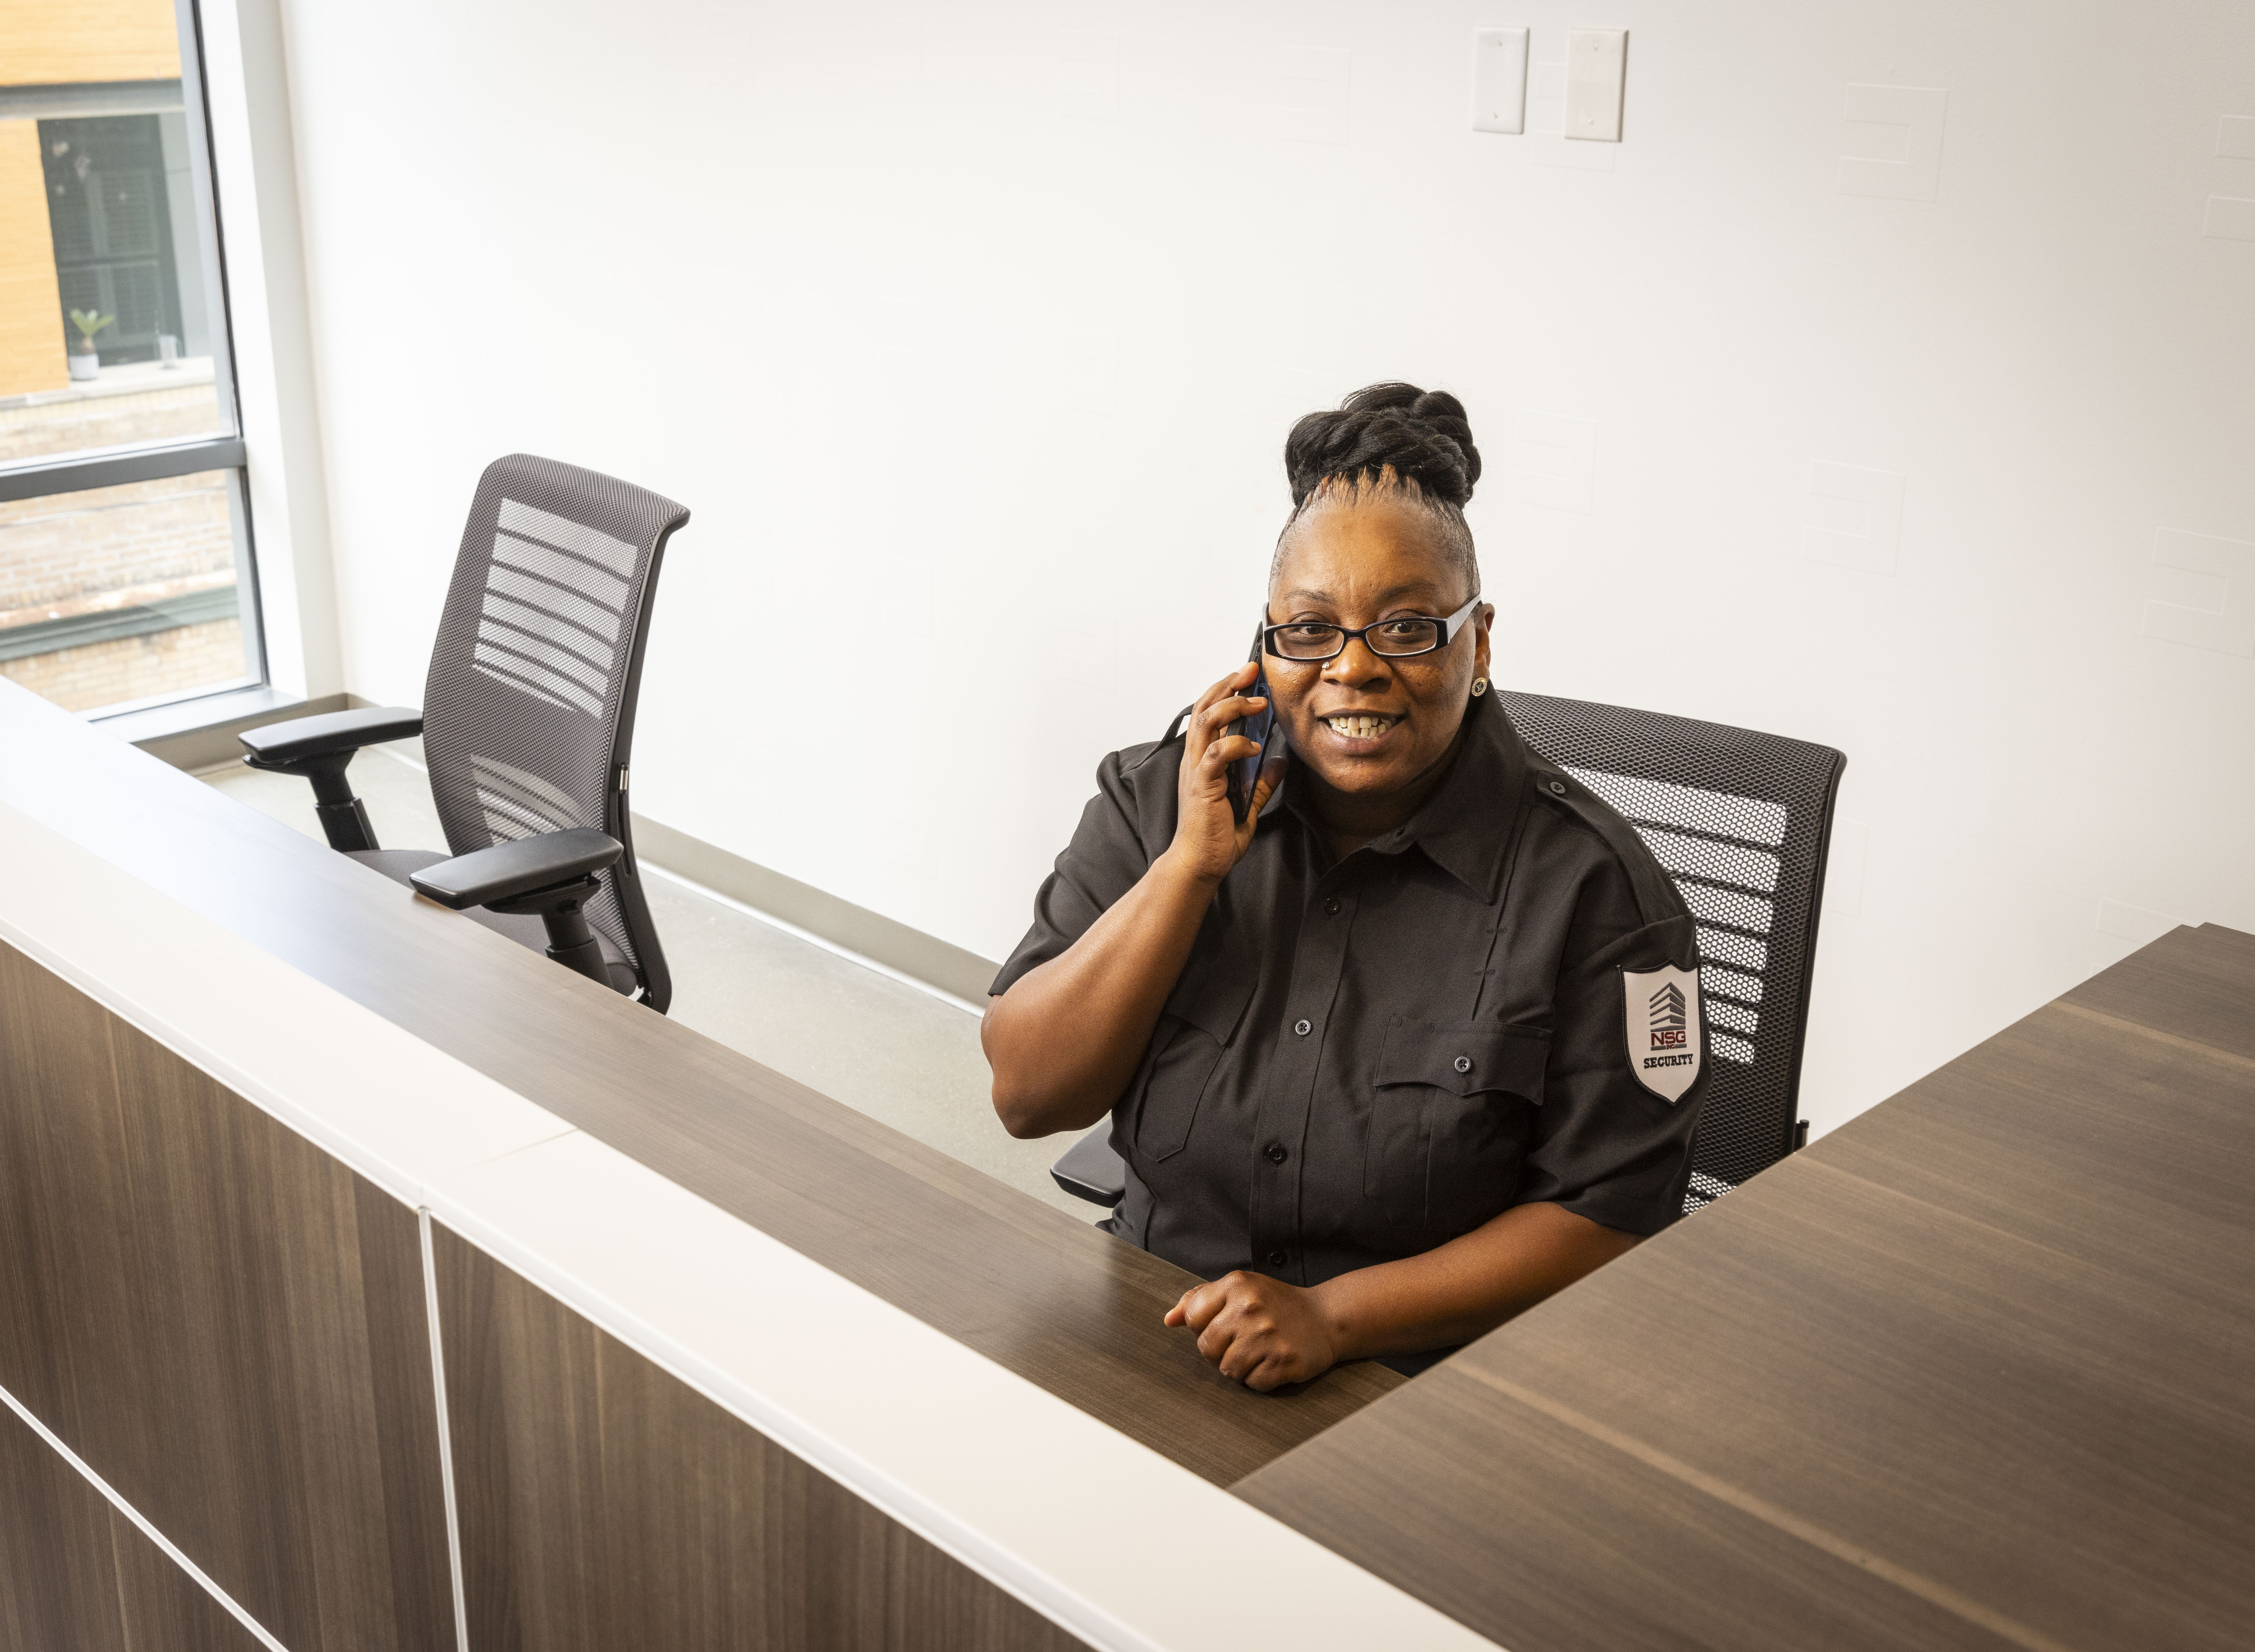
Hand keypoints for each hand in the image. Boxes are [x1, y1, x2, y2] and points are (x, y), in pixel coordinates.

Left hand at [1164, 1270, 1337, 1390]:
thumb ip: (1200, 1299)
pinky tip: (1273, 1361)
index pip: (1193, 1316)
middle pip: (1206, 1348)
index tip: (1225, 1324)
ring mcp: (1268, 1336)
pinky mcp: (1283, 1362)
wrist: (1326, 1318)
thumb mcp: (1239, 1289)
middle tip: (1244, 1341)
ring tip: (1260, 1351)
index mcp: (1236, 1285)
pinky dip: (1261, 1378)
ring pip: (1227, 1370)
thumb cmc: (1276, 1304)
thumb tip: (1169, 1320)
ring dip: (1241, 1367)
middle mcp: (1250, 1308)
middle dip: (1220, 1351)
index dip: (1205, 1326)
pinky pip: (1253, 1383)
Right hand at [1166, 663, 1285, 887]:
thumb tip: (1278, 761)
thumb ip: (1260, 781)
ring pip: (1207, 722)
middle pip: (1205, 707)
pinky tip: (1255, 746)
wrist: (1200, 864)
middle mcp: (1195, 759)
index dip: (1226, 689)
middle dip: (1229, 684)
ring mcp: (1196, 771)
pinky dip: (1237, 745)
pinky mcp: (1202, 786)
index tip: (1248, 675)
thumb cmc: (1215, 836)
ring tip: (1258, 701)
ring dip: (1233, 705)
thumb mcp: (1247, 803)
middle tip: (1252, 670)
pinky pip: (1217, 755)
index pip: (1209, 712)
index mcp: (1202, 759)